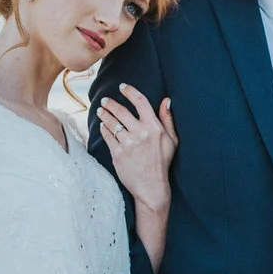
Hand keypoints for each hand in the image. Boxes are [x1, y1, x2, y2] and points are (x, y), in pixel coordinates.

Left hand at [98, 87, 175, 210]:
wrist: (151, 186)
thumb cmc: (162, 162)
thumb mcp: (172, 140)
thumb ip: (168, 119)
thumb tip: (166, 100)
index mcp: (155, 127)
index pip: (141, 102)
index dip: (130, 91)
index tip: (122, 87)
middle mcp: (141, 133)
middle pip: (122, 111)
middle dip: (110, 103)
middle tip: (105, 100)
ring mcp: (128, 144)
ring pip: (112, 123)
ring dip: (104, 114)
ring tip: (100, 111)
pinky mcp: (118, 154)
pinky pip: (107, 136)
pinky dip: (104, 129)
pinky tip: (103, 126)